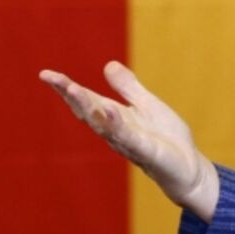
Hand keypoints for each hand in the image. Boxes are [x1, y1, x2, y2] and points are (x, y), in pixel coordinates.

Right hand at [38, 61, 218, 221]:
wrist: (189, 169)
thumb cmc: (167, 139)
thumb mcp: (147, 104)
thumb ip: (128, 87)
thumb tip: (108, 64)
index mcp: (115, 117)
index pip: (87, 101)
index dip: (66, 88)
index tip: (45, 74)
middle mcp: (116, 131)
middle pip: (88, 111)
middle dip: (70, 95)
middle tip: (53, 79)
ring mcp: (130, 143)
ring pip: (103, 125)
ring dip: (88, 107)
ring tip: (73, 88)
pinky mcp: (148, 153)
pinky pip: (129, 138)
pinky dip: (117, 125)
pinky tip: (109, 110)